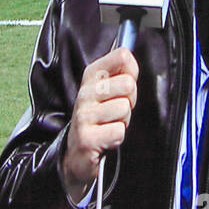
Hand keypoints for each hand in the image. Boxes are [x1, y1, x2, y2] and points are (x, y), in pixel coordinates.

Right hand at [62, 48, 138, 203]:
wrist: (77, 154)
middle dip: (130, 101)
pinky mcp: (87, 138)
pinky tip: (107, 138)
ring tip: (110, 125)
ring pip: (124, 109)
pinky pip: (118, 131)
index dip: (131, 72)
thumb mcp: (109, 91)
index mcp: (91, 76)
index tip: (123, 85)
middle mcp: (85, 93)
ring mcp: (84, 115)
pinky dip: (117, 137)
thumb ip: (121, 71)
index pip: (122, 57)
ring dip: (123, 121)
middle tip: (117, 111)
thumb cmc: (99, 119)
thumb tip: (128, 55)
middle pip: (128, 84)